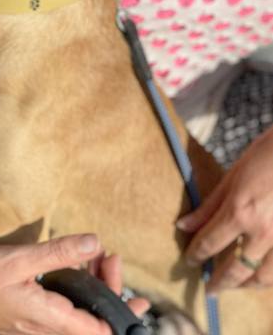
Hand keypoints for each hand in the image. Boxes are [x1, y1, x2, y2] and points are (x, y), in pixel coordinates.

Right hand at [0, 234, 148, 334]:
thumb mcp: (19, 259)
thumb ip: (58, 252)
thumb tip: (96, 241)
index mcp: (46, 320)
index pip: (98, 332)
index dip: (120, 314)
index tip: (133, 290)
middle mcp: (42, 329)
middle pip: (89, 324)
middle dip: (109, 293)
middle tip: (111, 258)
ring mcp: (31, 323)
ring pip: (74, 315)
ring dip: (91, 289)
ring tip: (98, 257)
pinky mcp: (23, 313)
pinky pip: (58, 307)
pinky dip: (73, 288)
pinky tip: (73, 268)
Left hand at [177, 127, 272, 292]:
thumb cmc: (265, 156)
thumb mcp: (232, 177)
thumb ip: (209, 206)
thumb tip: (183, 225)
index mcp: (240, 212)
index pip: (210, 243)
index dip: (196, 255)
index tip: (189, 261)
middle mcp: (262, 231)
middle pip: (237, 269)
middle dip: (221, 283)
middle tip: (210, 290)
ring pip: (264, 277)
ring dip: (247, 285)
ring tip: (235, 285)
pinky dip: (269, 277)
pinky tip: (260, 274)